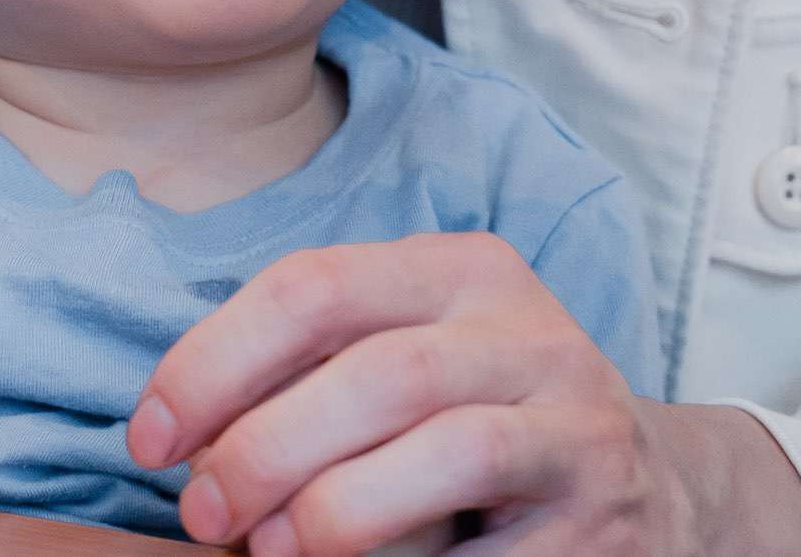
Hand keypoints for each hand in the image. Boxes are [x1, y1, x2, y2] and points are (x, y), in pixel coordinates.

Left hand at [126, 234, 800, 556]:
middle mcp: (531, 336)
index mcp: (463, 272)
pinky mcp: (602, 526)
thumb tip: (178, 428)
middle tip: (202, 509)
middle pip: (379, 372)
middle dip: (264, 446)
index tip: (150, 437)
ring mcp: (579, 429)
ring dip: (336, 509)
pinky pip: (493, 555)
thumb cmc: (478, 421)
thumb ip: (314, 370)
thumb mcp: (410, 358)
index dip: (213, 362)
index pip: (315, 287)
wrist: (650, 492)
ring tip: (273, 550)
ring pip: (449, 450)